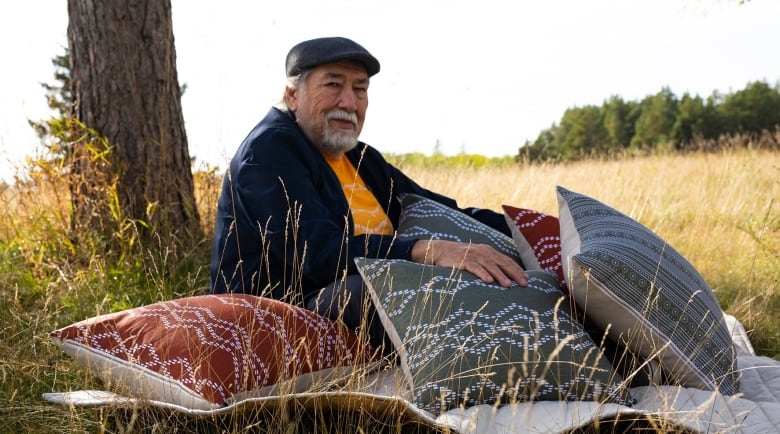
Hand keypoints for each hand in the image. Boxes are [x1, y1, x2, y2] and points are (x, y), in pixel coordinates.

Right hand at [410, 239, 528, 286]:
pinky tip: (488, 281)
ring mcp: (473, 256)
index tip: (527, 280)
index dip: (517, 270)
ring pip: (490, 265)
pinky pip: (474, 267)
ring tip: (508, 285)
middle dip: (514, 273)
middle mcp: (483, 252)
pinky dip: (482, 273)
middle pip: (502, 262)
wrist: (440, 250)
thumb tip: (505, 277)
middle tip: (524, 284)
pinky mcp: (462, 261)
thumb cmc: (461, 258)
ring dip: (500, 275)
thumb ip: (489, 265)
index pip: (507, 260)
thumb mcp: (477, 258)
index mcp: (488, 251)